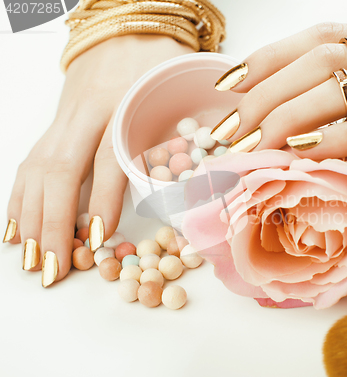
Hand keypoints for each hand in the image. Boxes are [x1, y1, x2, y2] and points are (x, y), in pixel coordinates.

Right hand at [5, 34, 193, 284]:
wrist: (122, 28)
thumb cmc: (160, 61)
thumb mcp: (183, 84)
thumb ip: (193, 125)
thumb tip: (215, 174)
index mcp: (123, 103)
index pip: (108, 156)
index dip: (102, 199)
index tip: (98, 238)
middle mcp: (87, 113)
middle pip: (62, 171)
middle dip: (54, 222)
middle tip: (53, 267)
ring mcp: (65, 119)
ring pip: (39, 170)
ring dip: (31, 218)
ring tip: (29, 259)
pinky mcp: (55, 125)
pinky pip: (30, 163)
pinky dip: (20, 198)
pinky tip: (16, 228)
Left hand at [213, 23, 346, 174]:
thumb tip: (314, 116)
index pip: (323, 36)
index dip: (269, 58)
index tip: (229, 86)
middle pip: (324, 60)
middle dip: (266, 94)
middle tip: (230, 129)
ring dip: (290, 116)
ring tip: (253, 144)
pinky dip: (340, 138)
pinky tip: (303, 151)